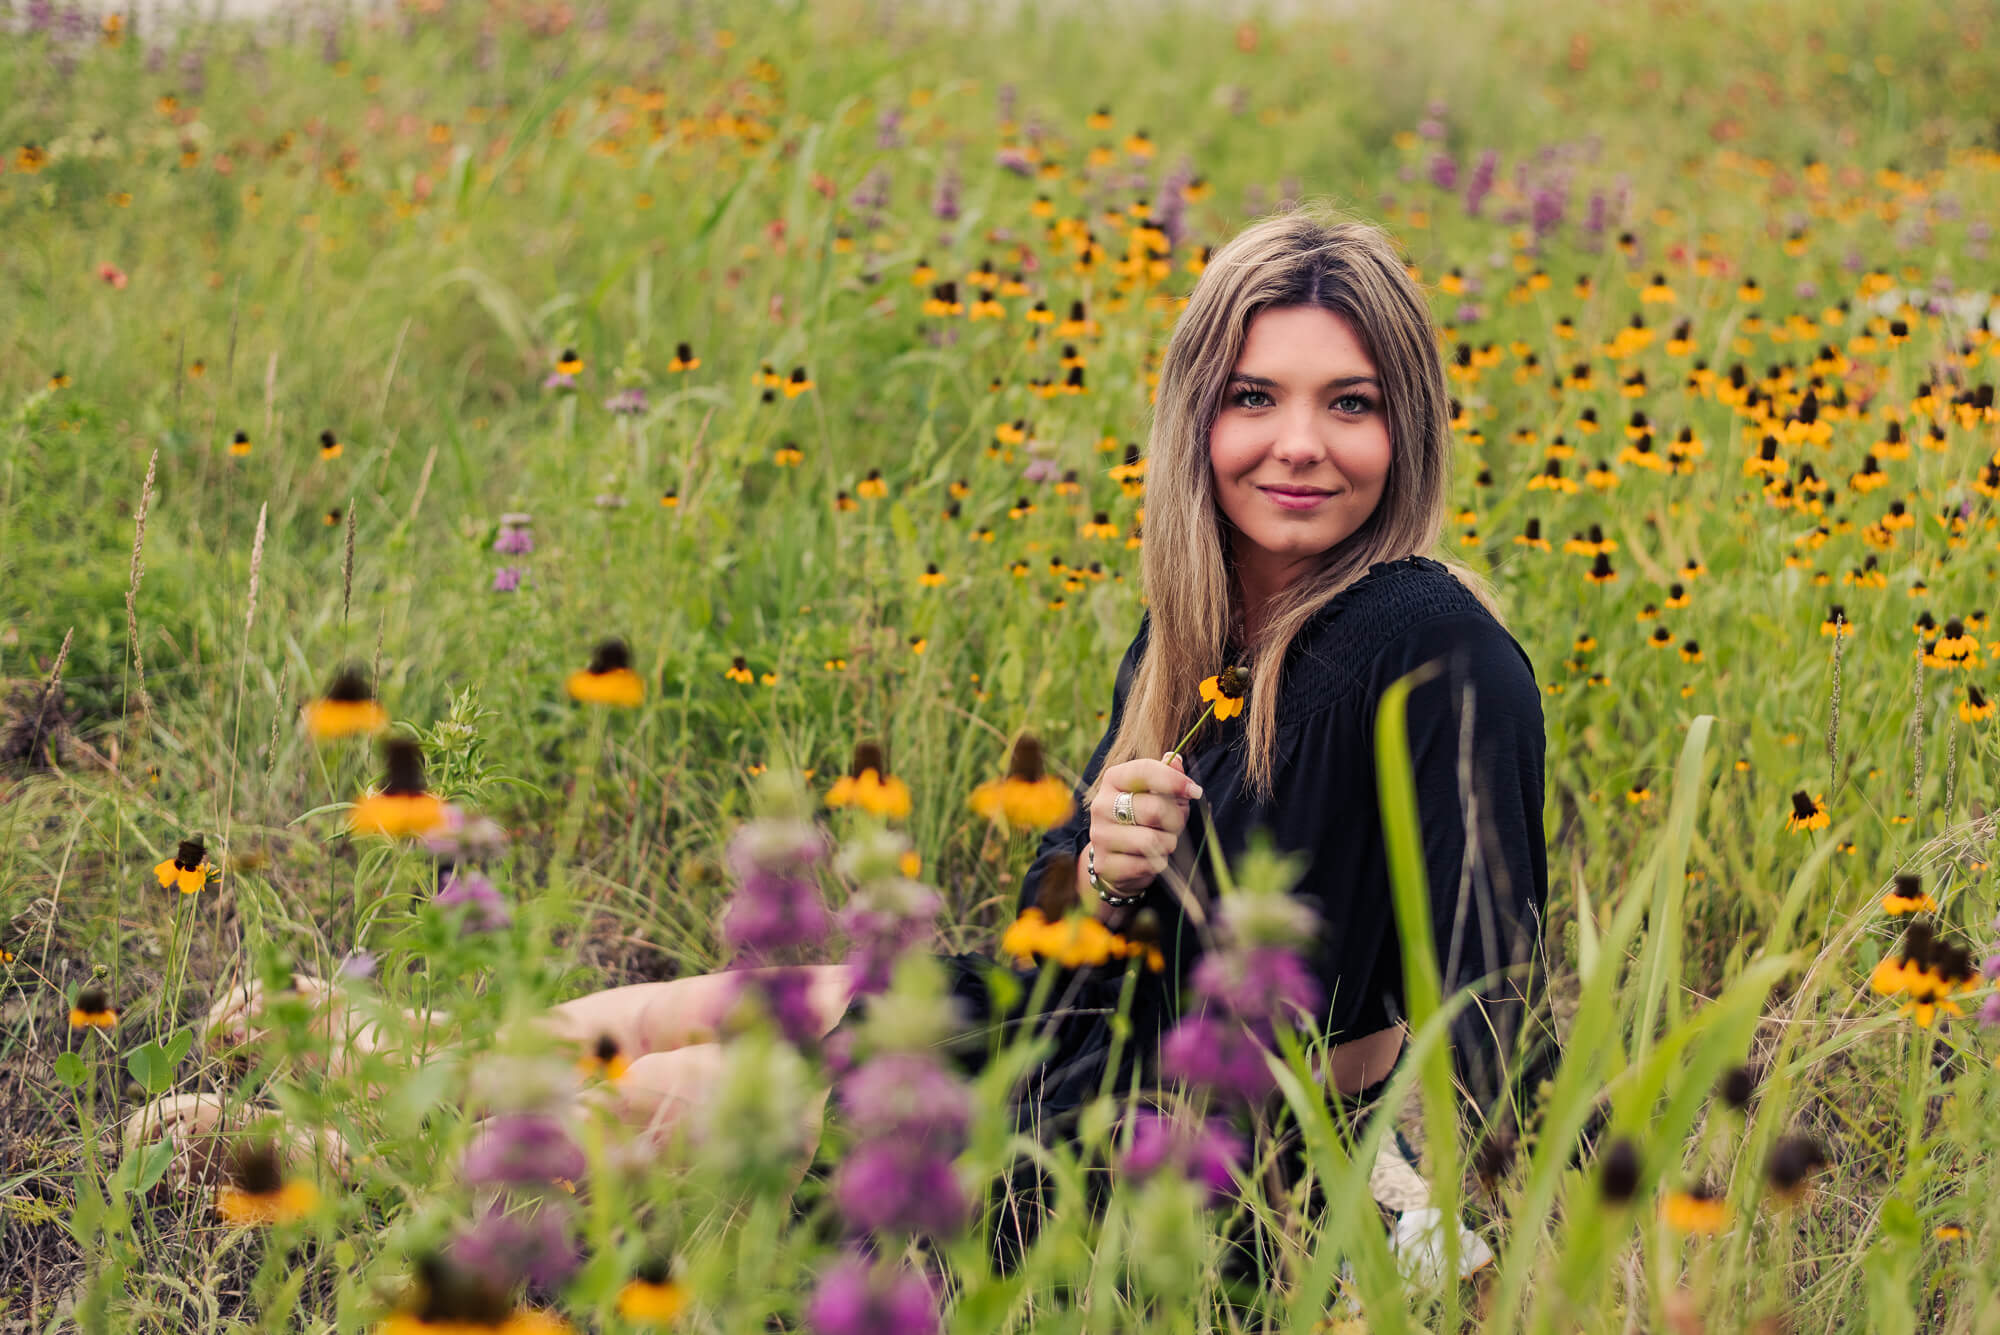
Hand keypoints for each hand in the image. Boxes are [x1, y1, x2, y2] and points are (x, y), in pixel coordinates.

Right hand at [1088, 754, 1202, 897]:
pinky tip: (1150, 858)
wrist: (1117, 855)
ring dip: (1168, 843)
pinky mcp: (1105, 864)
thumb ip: (1169, 775)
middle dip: (1175, 819)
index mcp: (1113, 779)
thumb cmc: (1144, 818)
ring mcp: (1100, 835)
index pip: (1145, 771)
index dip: (1175, 780)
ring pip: (1152, 840)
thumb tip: (1177, 761)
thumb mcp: (1158, 793)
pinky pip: (1147, 865)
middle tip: (1175, 824)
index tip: (1195, 791)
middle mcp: (1101, 805)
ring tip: (1162, 841)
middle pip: (1153, 809)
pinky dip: (1157, 863)